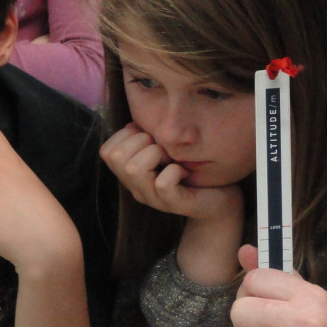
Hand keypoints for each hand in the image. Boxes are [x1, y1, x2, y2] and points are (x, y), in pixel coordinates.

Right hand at [100, 123, 242, 221]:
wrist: (220, 201)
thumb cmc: (193, 170)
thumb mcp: (165, 149)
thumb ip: (147, 138)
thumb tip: (136, 122)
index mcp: (128, 174)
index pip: (107, 150)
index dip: (128, 136)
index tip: (151, 139)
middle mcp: (135, 187)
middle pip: (115, 157)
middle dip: (142, 141)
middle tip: (164, 149)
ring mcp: (151, 198)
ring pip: (133, 168)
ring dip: (155, 154)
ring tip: (172, 159)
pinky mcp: (172, 204)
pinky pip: (162, 184)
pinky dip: (174, 171)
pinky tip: (183, 172)